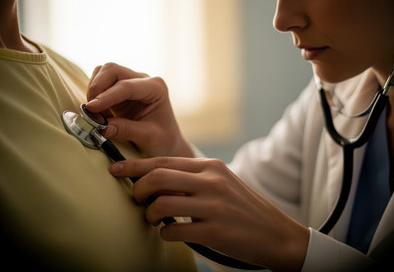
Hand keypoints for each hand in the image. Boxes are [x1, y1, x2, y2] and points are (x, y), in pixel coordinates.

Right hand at [85, 63, 192, 157]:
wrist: (166, 142)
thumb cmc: (163, 139)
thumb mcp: (148, 137)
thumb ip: (126, 130)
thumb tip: (101, 127)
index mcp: (156, 88)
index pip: (126, 86)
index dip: (106, 96)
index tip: (90, 109)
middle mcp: (143, 80)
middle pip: (112, 70)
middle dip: (97, 88)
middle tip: (91, 112)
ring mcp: (131, 81)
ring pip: (103, 72)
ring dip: (94, 90)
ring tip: (98, 114)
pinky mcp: (120, 88)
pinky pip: (100, 82)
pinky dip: (94, 94)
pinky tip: (99, 112)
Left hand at [109, 157, 309, 270]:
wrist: (275, 233)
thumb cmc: (243, 208)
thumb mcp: (221, 183)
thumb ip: (192, 179)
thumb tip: (155, 181)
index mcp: (211, 167)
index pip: (164, 160)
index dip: (136, 165)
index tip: (117, 168)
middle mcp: (212, 181)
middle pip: (158, 177)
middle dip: (138, 188)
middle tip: (136, 198)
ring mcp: (214, 206)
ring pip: (162, 204)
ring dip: (149, 214)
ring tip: (153, 219)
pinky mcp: (215, 231)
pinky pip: (175, 230)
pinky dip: (166, 233)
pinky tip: (172, 233)